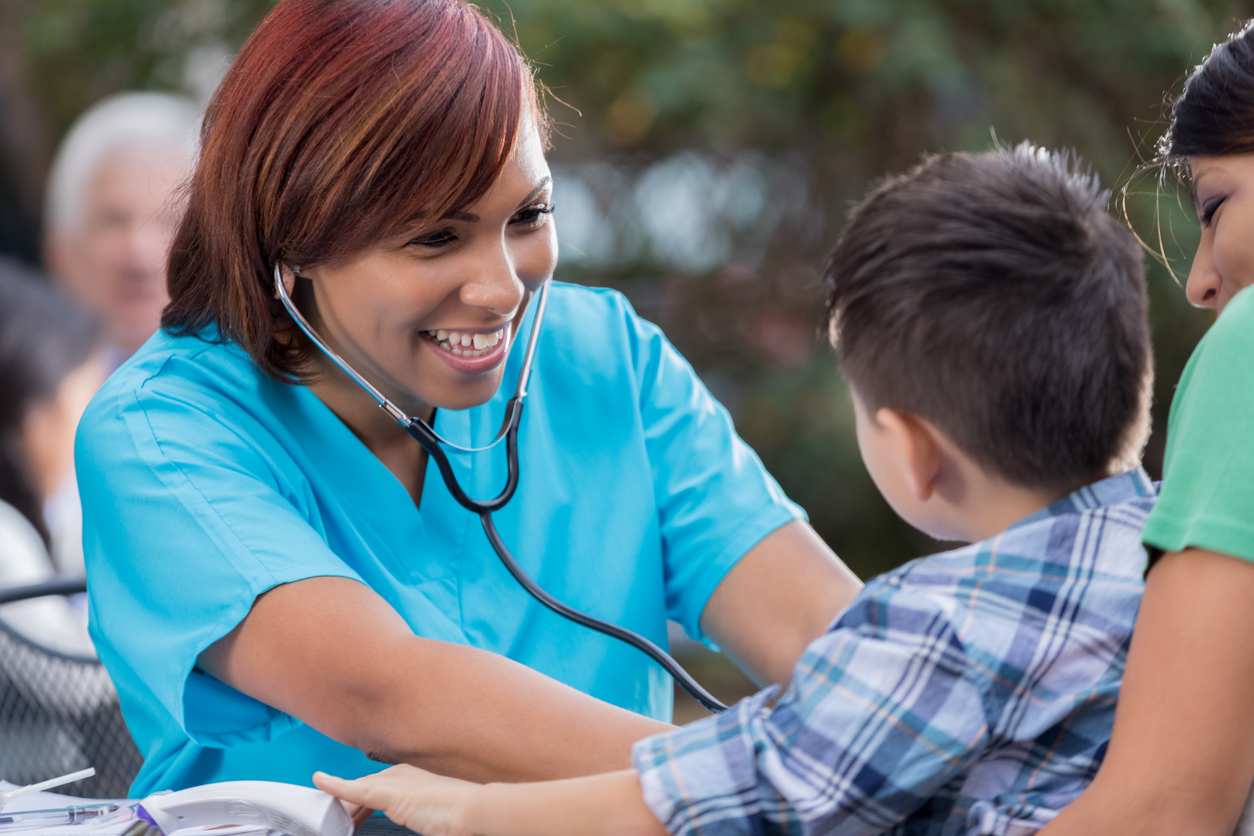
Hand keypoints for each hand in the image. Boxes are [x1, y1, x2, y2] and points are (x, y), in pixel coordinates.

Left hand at [314, 766, 481, 835]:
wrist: (475, 811)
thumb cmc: (463, 816)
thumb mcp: (435, 816)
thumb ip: (422, 816)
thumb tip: (424, 821)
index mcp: (413, 778)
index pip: (378, 788)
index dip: (361, 804)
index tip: (355, 818)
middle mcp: (403, 774)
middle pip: (365, 789)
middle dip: (349, 806)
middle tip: (338, 822)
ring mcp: (398, 782)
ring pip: (358, 792)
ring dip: (342, 804)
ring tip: (327, 815)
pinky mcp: (392, 794)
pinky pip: (357, 790)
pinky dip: (336, 785)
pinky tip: (321, 781)